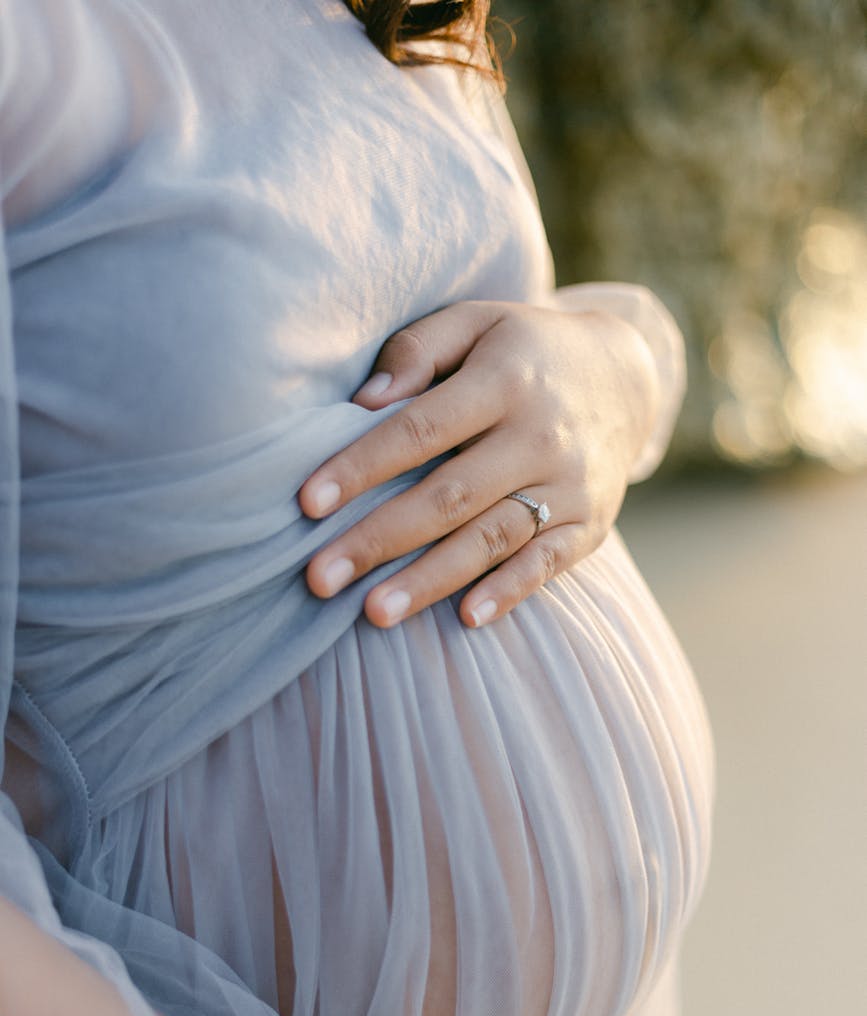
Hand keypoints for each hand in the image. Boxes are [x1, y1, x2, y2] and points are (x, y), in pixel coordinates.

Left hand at [300, 301, 658, 627]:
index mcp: (504, 379)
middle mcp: (540, 434)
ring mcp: (571, 484)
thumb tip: (364, 401)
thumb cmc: (522, 351)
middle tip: (319, 579)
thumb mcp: (476, 322)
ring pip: (493, 538)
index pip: (420, 429)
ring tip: (374, 614)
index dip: (361, 467)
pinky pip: (549, 563)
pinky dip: (511, 591)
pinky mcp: (592, 523)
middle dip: (380, 539)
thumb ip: (418, 350)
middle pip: (450, 495)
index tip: (307, 502)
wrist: (625, 378)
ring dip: (431, 579)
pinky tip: (466, 618)